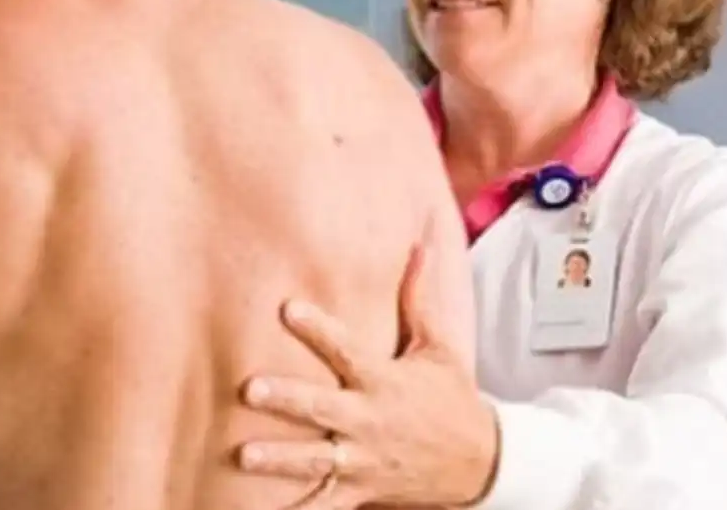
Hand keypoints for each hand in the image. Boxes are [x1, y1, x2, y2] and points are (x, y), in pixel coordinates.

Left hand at [234, 247, 500, 507]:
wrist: (480, 463)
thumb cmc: (450, 397)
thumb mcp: (440, 347)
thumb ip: (419, 298)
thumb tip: (420, 243)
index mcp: (385, 382)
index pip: (347, 350)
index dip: (318, 329)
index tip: (287, 308)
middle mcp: (370, 421)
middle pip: (324, 409)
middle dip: (289, 400)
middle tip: (251, 389)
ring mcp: (364, 460)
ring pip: (317, 462)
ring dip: (281, 460)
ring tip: (245, 456)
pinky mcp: (361, 490)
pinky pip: (325, 504)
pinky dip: (299, 509)